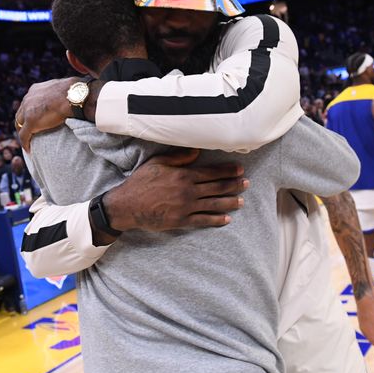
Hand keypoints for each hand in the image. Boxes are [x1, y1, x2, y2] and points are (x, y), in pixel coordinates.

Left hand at [15, 77, 79, 149]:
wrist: (75, 95)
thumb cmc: (75, 92)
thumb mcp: (63, 89)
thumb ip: (59, 94)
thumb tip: (68, 99)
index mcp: (35, 90)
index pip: (28, 103)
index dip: (30, 113)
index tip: (35, 120)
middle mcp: (28, 98)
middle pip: (21, 114)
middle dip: (23, 123)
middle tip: (30, 133)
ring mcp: (28, 110)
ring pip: (19, 125)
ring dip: (23, 134)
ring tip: (29, 142)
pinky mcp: (31, 122)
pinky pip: (24, 135)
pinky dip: (25, 143)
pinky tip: (29, 150)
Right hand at [104, 149, 246, 231]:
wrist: (127, 205)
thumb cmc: (141, 182)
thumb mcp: (158, 163)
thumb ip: (178, 157)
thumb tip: (197, 151)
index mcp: (184, 175)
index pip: (212, 172)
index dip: (228, 171)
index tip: (239, 170)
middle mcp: (188, 191)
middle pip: (217, 188)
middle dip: (234, 185)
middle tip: (246, 183)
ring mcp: (186, 207)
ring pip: (214, 204)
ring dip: (230, 202)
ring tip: (241, 201)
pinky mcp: (181, 221)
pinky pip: (203, 220)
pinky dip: (216, 220)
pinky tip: (227, 219)